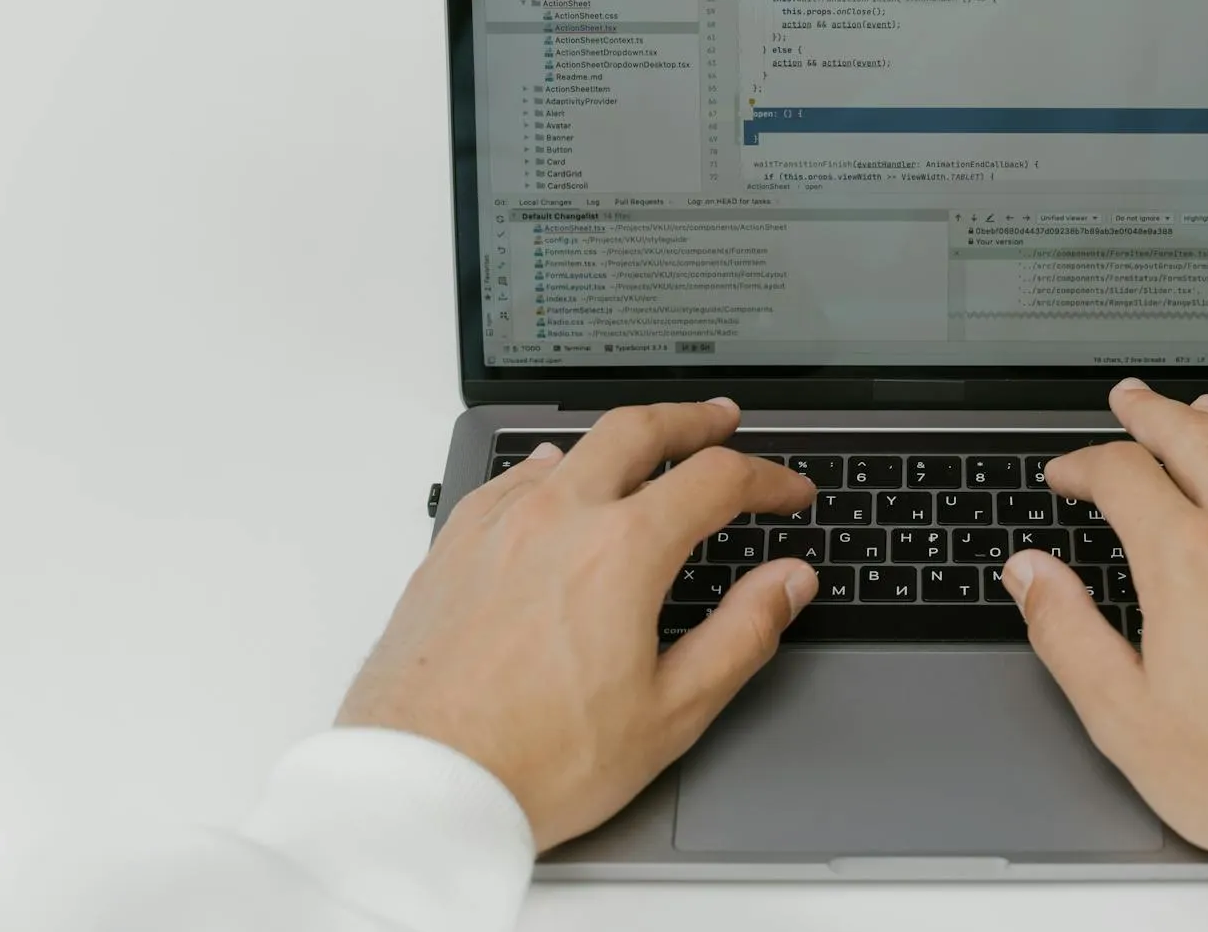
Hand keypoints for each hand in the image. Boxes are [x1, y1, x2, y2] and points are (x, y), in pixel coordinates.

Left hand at [336, 399, 817, 850]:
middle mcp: (558, 517)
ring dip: (623, 439)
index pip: (717, 479)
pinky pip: (512, 480)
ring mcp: (498, 526)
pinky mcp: (452, 548)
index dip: (768, 478)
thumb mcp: (671, 712)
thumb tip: (788, 583)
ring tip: (648, 450)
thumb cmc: (535, 762)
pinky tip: (556, 484)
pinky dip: (553, 469)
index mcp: (622, 549)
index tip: (789, 493)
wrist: (418, 787)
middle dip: (693, 420)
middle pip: (638, 429)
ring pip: (572, 446)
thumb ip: (742, 634)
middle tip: (723, 423)